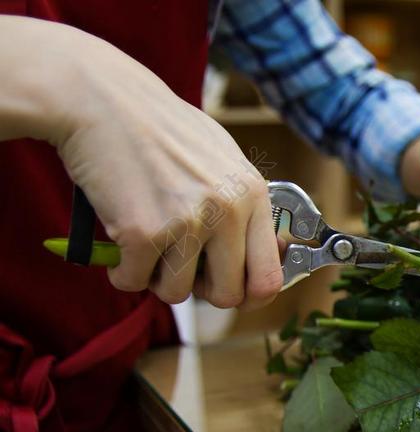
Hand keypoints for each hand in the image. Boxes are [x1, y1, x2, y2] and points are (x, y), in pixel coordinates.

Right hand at [6, 18, 283, 307]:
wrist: (102, 99)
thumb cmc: (162, 129)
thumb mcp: (223, 159)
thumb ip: (244, 207)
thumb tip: (262, 258)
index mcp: (252, 195)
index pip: (269, 278)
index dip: (250, 296)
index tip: (232, 291)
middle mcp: (226, 211)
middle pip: (226, 295)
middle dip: (201, 289)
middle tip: (180, 265)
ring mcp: (186, 223)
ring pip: (176, 293)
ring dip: (156, 276)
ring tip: (148, 240)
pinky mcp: (142, 232)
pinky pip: (133, 282)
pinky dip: (122, 270)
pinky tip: (121, 238)